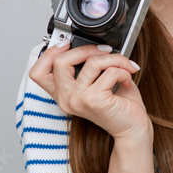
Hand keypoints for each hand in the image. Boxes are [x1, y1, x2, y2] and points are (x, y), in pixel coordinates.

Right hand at [29, 41, 151, 142]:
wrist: (133, 128)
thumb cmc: (119, 106)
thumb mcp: (97, 82)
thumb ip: (88, 66)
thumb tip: (93, 45)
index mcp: (63, 94)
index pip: (38, 73)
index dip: (49, 53)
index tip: (66, 44)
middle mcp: (66, 98)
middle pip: (60, 61)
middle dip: (87, 49)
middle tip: (106, 51)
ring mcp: (78, 100)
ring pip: (92, 62)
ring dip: (114, 59)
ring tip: (125, 67)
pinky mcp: (94, 100)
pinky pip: (110, 71)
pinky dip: (123, 71)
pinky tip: (127, 81)